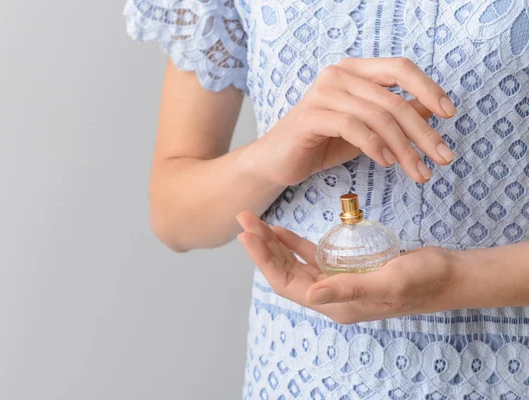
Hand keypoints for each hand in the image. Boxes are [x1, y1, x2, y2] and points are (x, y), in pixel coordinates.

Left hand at [236, 210, 467, 324]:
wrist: (448, 276)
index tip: (247, 234)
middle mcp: (330, 295)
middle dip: (261, 247)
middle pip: (284, 272)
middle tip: (244, 219)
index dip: (264, 259)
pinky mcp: (346, 269)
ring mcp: (336, 282)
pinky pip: (311, 257)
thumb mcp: (387, 281)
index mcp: (334, 304)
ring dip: (273, 244)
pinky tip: (281, 231)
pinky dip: (294, 244)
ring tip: (255, 222)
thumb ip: (348, 289)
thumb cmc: (423, 280)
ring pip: (294, 263)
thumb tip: (310, 293)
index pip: (286, 282)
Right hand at [245, 57, 457, 185]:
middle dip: (423, 132)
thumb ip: (395, 117)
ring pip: (377, 116)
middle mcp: (338, 75)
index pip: (400, 68)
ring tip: (419, 172)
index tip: (449, 114)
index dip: (428, 88)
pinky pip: (352, 127)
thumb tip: (431, 110)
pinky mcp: (310, 116)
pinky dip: (374, 146)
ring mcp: (322, 93)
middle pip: (393, 99)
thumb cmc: (322, 143)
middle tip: (443, 158)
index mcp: (354, 71)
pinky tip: (386, 163)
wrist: (277, 161)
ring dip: (404, 148)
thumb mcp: (368, 130)